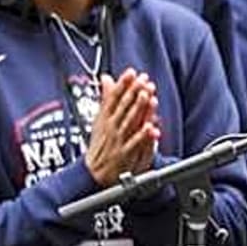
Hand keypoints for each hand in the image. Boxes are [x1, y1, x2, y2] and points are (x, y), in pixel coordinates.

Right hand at [84, 68, 160, 185]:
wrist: (94, 172)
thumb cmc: (100, 144)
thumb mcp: (99, 118)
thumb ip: (106, 97)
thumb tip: (106, 77)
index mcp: (105, 117)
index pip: (113, 98)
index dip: (123, 84)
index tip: (130, 72)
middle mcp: (112, 127)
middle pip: (124, 107)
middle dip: (134, 93)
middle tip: (144, 80)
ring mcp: (119, 140)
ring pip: (130, 122)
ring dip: (139, 109)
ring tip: (148, 96)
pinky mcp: (126, 153)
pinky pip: (136, 144)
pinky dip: (143, 136)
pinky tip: (152, 127)